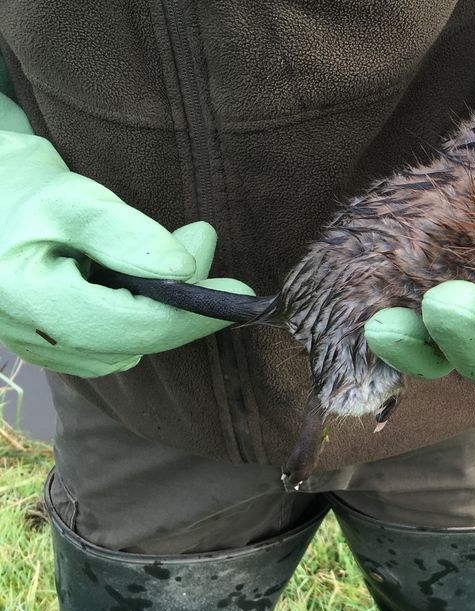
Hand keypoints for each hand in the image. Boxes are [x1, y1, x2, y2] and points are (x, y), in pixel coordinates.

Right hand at [0, 128, 253, 376]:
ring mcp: (38, 348)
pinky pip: (112, 344)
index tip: (241, 288)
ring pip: (127, 345)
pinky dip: (138, 313)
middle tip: (202, 239)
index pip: (137, 326)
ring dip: (161, 305)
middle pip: (138, 339)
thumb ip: (127, 236)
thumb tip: (187, 269)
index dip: (196, 311)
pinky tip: (135, 276)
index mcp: (31, 301)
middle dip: (184, 302)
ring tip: (167, 247)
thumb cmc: (20, 187)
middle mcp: (32, 337)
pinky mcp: (49, 346)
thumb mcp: (72, 198)